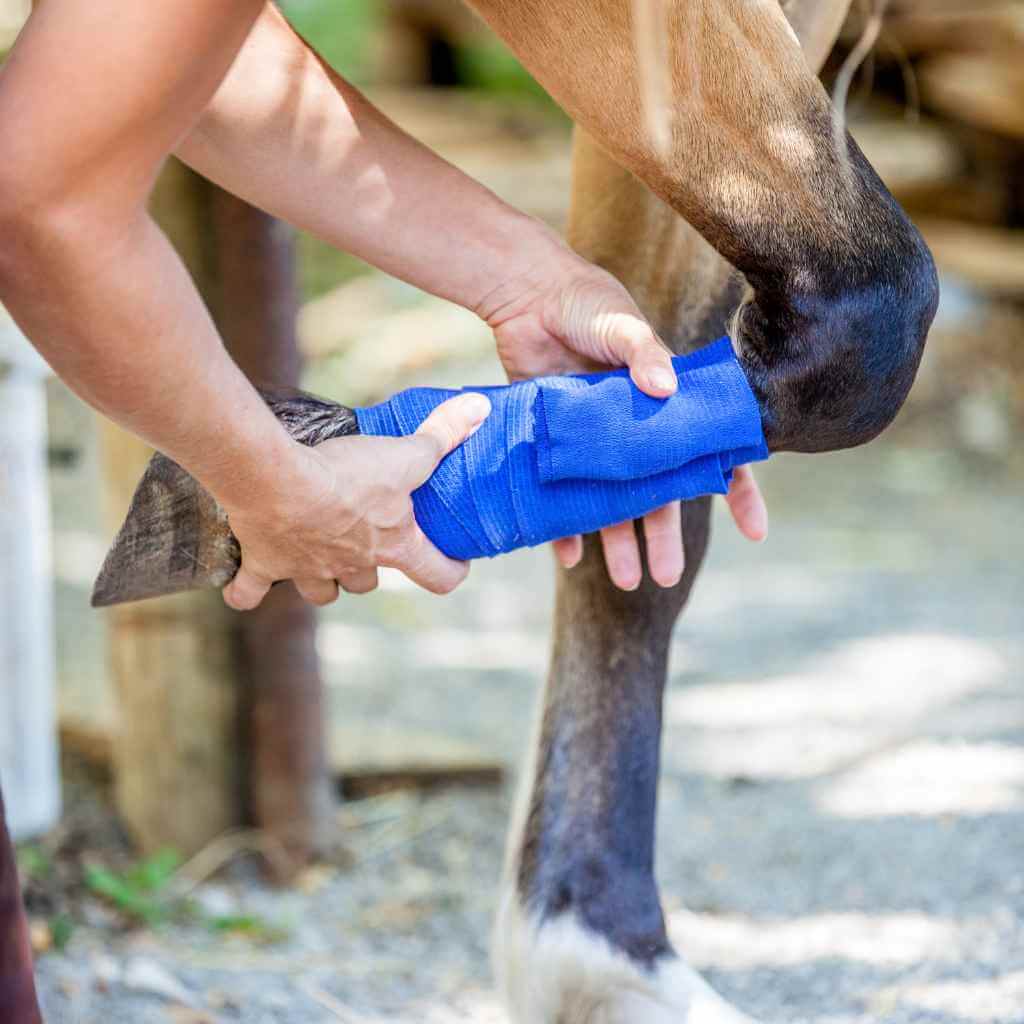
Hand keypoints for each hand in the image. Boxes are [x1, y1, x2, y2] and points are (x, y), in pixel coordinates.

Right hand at [220, 393, 491, 609]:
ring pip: (321, 591)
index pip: (437, 576)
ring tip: (317, 557)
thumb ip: (442, 435)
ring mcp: (308, 571)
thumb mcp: (404, 453)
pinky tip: (244, 588)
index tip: (455, 564)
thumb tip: (481, 409)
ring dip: (322, 580)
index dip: (450, 571)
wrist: (278, 482)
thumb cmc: (348, 474)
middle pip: (368, 583)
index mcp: (393, 546)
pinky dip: (247, 591)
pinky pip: (251, 591)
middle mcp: (353, 567)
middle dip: (370, 568)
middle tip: (366, 543)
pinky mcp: (265, 564)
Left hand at [481, 246, 766, 588]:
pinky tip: (569, 557)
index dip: (736, 490)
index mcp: (666, 405)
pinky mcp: (558, 446)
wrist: (527, 298)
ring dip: (620, 542)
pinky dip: (565, 527)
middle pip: (660, 493)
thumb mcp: (621, 324)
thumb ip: (643, 353)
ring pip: (614, 504)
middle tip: (668, 576)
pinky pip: (564, 496)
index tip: (754, 530)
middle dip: (666, 536)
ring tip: (625, 582)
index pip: (712, 451)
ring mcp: (597, 443)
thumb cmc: (587, 304)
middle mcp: (636, 431)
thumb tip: (667, 390)